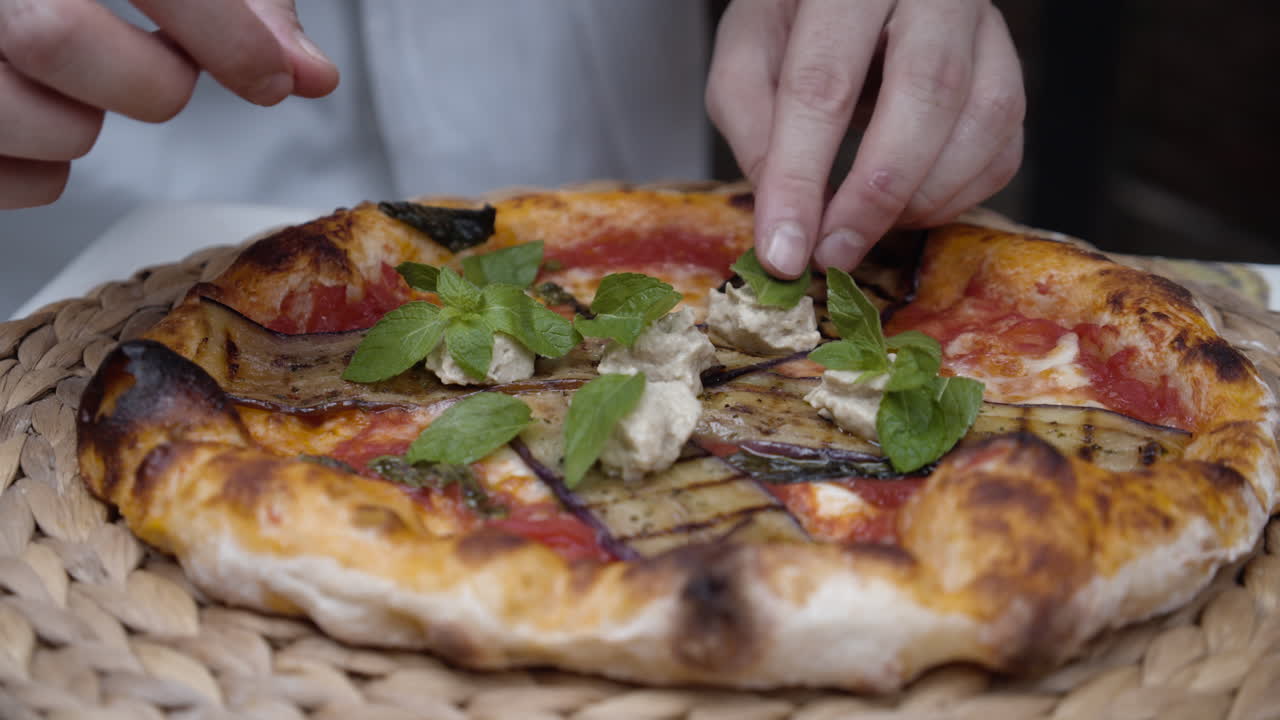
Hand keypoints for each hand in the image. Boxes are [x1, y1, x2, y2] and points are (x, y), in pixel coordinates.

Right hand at [0, 0, 339, 208]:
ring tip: (84, 92)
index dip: (225, 32)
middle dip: (148, 80)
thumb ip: (238, 0)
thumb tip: (309, 74)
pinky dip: (43, 171)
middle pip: (55, 37)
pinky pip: (6, 179)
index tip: (274, 74)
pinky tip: (46, 118)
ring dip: (84, 128)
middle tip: (167, 75)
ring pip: (32, 118)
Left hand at [707, 0, 1024, 276]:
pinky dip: (957, 196)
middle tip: (833, 253)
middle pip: (926, 93)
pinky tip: (907, 207)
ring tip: (864, 228)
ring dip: (922, 198)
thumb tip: (787, 220)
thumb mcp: (747, 52)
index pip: (824, 82)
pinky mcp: (1010, 68)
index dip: (801, 178)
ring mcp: (985, 25)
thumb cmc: (795, 14)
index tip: (784, 252)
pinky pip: (1005, 146)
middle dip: (875, 194)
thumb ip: (752, 124)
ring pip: (983, 120)